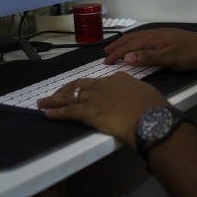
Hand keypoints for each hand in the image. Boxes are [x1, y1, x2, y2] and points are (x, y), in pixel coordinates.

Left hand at [37, 73, 167, 145]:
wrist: (150, 118)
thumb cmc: (154, 109)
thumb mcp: (147, 94)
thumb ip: (136, 94)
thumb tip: (137, 98)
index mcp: (118, 79)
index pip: (98, 82)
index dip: (88, 87)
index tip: (83, 91)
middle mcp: (103, 84)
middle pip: (79, 86)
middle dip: (64, 90)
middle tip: (54, 94)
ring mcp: (94, 97)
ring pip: (69, 97)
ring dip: (54, 100)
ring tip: (42, 103)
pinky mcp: (88, 111)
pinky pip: (68, 111)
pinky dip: (57, 112)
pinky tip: (48, 113)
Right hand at [103, 28, 196, 71]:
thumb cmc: (190, 55)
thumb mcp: (168, 59)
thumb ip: (147, 58)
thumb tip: (127, 56)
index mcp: (153, 38)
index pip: (130, 45)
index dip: (117, 53)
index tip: (106, 62)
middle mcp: (155, 34)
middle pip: (132, 39)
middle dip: (118, 46)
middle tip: (106, 54)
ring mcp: (161, 35)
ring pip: (138, 37)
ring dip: (126, 43)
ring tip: (116, 48)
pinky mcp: (167, 38)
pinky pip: (145, 38)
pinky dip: (135, 42)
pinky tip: (137, 45)